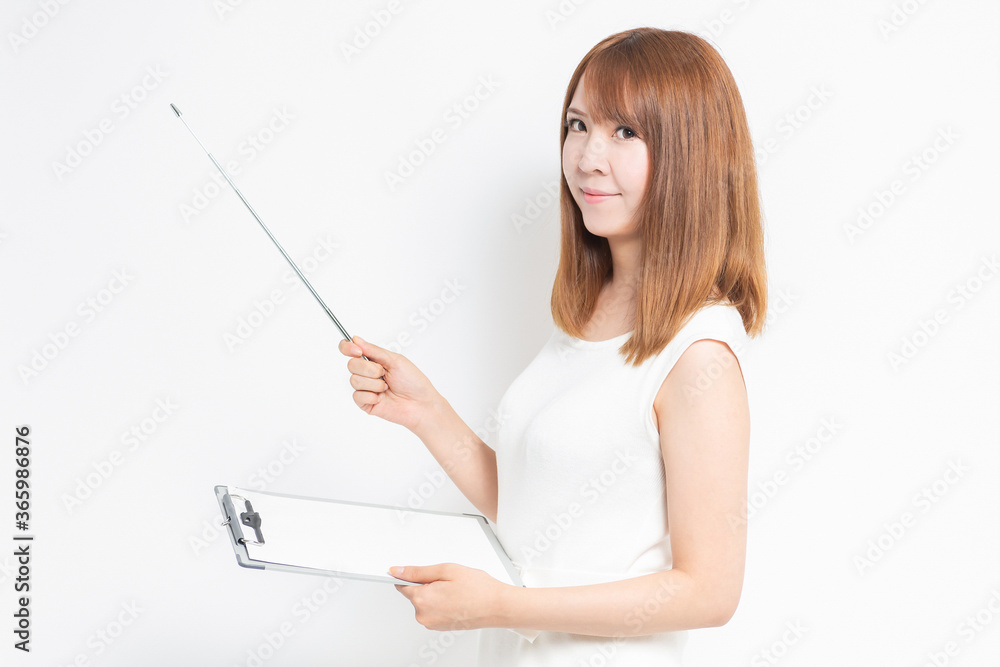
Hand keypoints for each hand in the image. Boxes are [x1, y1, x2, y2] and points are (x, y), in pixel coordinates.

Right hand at [338, 335, 440, 432]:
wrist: (420, 404)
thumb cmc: (413, 382)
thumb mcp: (395, 360)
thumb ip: (374, 350)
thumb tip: (356, 339)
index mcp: (374, 360)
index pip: (350, 350)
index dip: (347, 348)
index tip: (357, 350)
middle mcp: (367, 373)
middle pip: (351, 365)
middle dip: (369, 369)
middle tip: (384, 373)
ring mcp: (365, 388)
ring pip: (354, 380)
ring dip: (374, 383)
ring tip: (387, 387)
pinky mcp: (365, 403)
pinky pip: (357, 396)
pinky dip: (371, 396)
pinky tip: (382, 398)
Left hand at [389, 563, 510, 630]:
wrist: (497, 606)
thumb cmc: (478, 589)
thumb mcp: (446, 570)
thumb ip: (418, 571)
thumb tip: (398, 571)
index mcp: (423, 599)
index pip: (401, 585)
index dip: (407, 575)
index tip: (407, 572)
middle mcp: (424, 615)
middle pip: (414, 593)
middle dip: (426, 584)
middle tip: (447, 580)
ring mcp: (432, 624)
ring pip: (424, 602)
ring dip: (434, 594)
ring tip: (455, 590)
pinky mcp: (440, 627)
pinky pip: (433, 611)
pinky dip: (441, 603)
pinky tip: (456, 599)